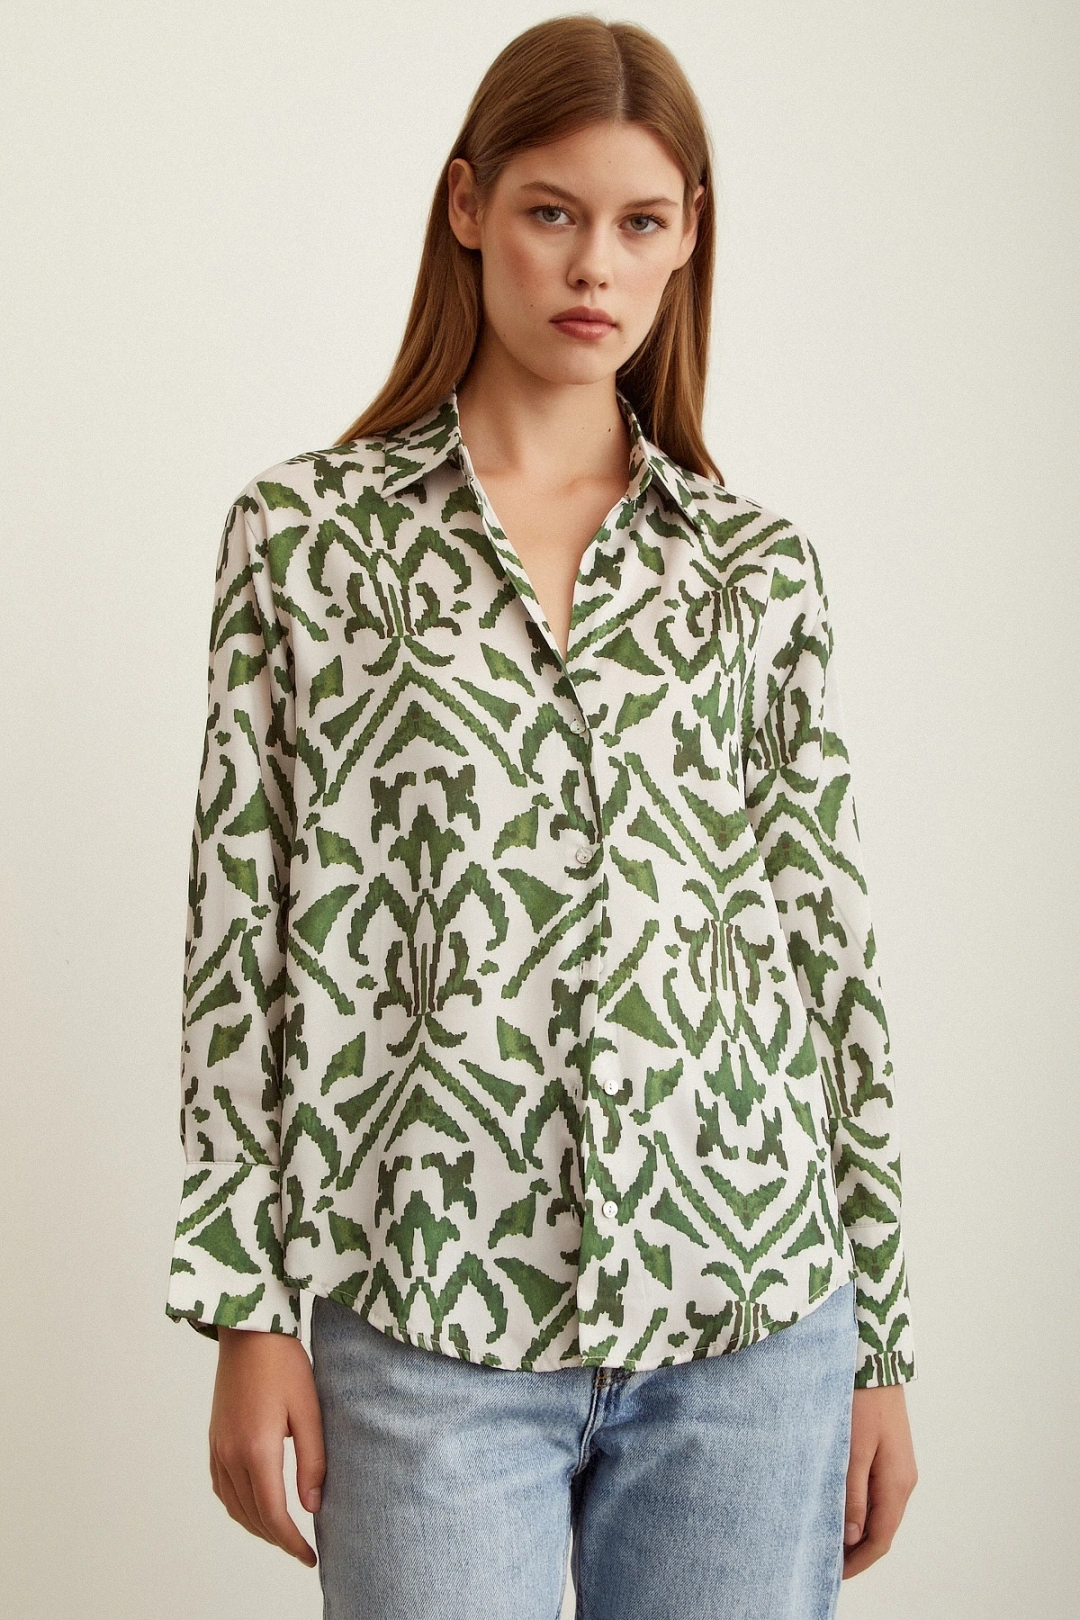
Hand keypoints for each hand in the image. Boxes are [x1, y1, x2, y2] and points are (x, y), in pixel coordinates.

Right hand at [209, 1327, 325, 1566]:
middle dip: (276, 1538)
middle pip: (251, 1515)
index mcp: (257, 1449)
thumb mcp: (309, 1410)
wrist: (249, 1331)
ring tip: (283, 1534)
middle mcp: (231, 1454)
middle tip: (302, 1549)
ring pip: (233, 1505)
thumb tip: (312, 1507)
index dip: (291, 1542)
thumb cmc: (284, 1364)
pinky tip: (255, 1506)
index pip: (272, 1513)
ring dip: (257, 1526)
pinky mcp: (214, 1438)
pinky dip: (238, 1506)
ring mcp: (218, 1447)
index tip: (310, 1556)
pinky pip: (222, 1487)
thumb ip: (312, 1461)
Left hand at [842, 1384, 917, 1577]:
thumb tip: (853, 1538)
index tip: (833, 1573)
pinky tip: (840, 1507)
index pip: (880, 1539)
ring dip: (858, 1531)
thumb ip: (853, 1495)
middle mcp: (903, 1481)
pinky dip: (860, 1509)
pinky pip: (877, 1494)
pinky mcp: (889, 1456)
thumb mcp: (852, 1450)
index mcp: (897, 1484)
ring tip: (828, 1538)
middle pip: (882, 1530)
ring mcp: (899, 1469)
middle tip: (826, 1561)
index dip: (858, 1562)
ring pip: (880, 1513)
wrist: (874, 1362)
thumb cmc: (861, 1402)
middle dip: (857, 1551)